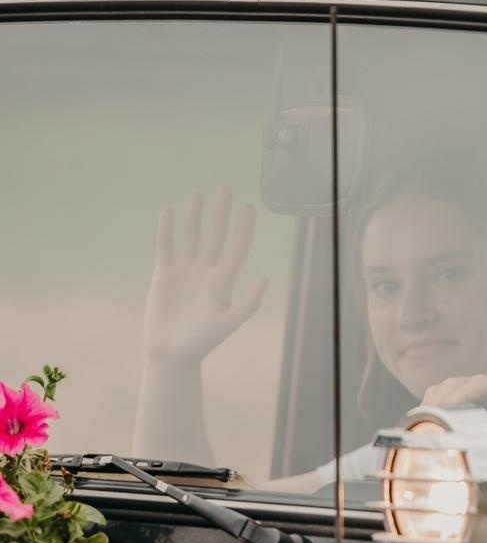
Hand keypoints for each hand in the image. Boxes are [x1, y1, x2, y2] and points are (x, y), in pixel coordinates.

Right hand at [143, 188, 264, 362]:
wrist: (173, 352)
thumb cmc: (203, 341)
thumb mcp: (229, 322)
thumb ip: (247, 303)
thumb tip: (265, 279)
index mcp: (224, 281)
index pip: (236, 249)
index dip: (243, 229)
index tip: (249, 208)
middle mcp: (206, 271)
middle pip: (215, 236)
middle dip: (221, 214)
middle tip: (225, 190)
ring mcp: (185, 271)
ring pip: (191, 237)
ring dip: (195, 217)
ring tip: (198, 196)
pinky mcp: (164, 274)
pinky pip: (166, 247)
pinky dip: (167, 231)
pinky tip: (169, 213)